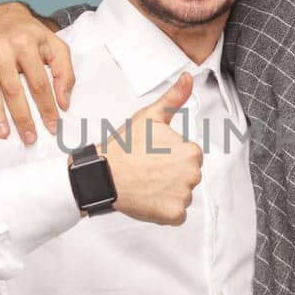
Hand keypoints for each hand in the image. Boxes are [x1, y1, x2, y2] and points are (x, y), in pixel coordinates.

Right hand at [0, 2, 75, 143]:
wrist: (3, 16)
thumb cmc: (31, 36)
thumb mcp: (55, 46)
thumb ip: (64, 73)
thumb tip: (63, 103)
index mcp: (25, 43)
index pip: (38, 83)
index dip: (46, 107)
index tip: (53, 126)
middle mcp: (1, 47)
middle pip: (13, 89)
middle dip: (22, 117)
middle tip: (29, 138)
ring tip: (3, 133)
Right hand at [99, 72, 203, 224]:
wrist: (102, 174)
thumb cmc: (123, 148)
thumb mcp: (150, 117)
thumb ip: (174, 99)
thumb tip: (188, 78)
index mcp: (191, 151)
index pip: (189, 157)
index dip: (170, 157)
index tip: (154, 156)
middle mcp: (192, 174)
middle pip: (187, 177)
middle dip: (171, 175)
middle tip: (147, 170)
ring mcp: (183, 196)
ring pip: (181, 196)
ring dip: (166, 193)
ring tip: (146, 184)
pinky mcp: (172, 215)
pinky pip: (176, 215)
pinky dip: (163, 211)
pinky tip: (148, 199)